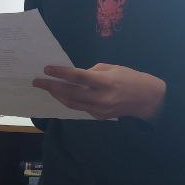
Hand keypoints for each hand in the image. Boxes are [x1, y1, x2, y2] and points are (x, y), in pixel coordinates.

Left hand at [31, 63, 165, 120]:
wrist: (146, 99)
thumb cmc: (130, 78)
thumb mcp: (113, 68)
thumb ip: (93, 72)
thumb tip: (75, 76)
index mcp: (105, 82)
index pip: (78, 77)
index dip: (61, 73)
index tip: (46, 69)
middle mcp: (101, 98)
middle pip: (70, 93)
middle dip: (52, 87)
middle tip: (37, 82)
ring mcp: (99, 110)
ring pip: (72, 103)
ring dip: (57, 95)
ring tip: (47, 88)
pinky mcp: (99, 116)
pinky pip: (80, 108)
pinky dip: (70, 101)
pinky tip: (63, 95)